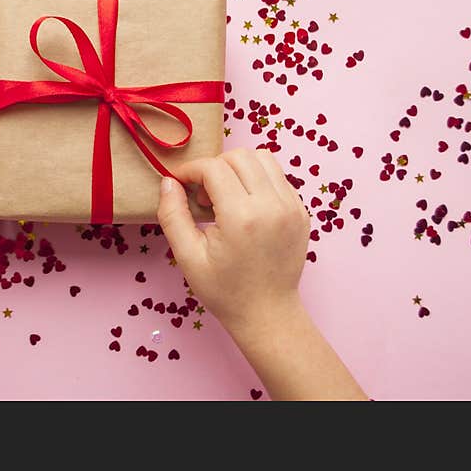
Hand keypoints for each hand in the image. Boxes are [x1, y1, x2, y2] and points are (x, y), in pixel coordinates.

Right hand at [156, 148, 310, 338]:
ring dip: (238, 168)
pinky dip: (257, 180)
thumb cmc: (225, 290)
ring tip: (226, 197)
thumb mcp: (187, 257)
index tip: (179, 184)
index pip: (214, 168)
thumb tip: (168, 182)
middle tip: (204, 197)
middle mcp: (272, 206)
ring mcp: (292, 207)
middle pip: (239, 156)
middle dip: (214, 167)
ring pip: (263, 158)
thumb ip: (173, 215)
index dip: (190, 170)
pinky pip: (278, 177)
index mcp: (242, 217)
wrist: (268, 314)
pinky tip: (245, 207)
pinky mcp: (301, 212)